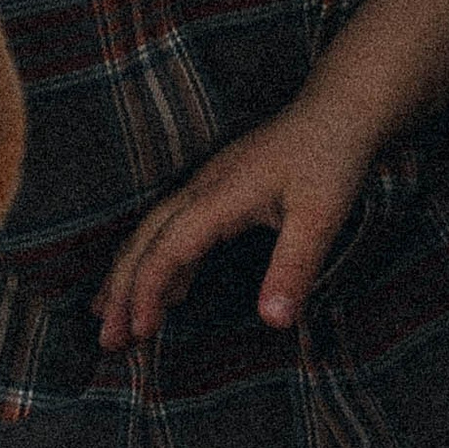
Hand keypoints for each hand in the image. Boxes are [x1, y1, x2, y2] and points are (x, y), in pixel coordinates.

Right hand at [96, 90, 391, 348]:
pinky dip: (164, 263)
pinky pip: (177, 228)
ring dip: (133, 277)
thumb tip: (275, 322)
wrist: (341, 107)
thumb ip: (294, 267)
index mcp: (219, 195)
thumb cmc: (332, 158)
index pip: (167, 248)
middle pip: (145, 240)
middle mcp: (203, 188)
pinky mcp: (222, 188)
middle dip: (121, 290)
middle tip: (107, 340)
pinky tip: (172, 293)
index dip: (147, 291)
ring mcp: (209, 185)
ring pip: (155, 233)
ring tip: (114, 321)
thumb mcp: (321, 216)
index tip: (140, 333)